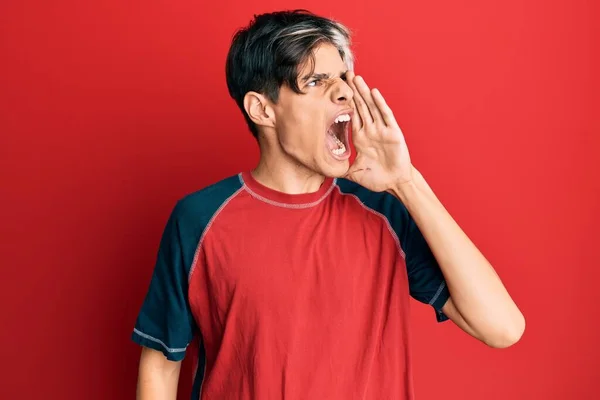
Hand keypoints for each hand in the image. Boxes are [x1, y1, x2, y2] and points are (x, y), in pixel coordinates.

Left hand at [345, 71, 414, 191]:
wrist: (395, 183)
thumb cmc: (377, 178)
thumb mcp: (354, 173)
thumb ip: (341, 170)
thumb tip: (325, 173)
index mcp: (360, 137)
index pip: (351, 115)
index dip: (345, 102)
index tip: (337, 90)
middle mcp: (370, 130)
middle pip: (360, 106)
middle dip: (353, 91)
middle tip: (345, 74)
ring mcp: (382, 130)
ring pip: (371, 107)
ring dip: (364, 93)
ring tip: (357, 78)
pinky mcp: (393, 133)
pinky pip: (385, 116)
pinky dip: (380, 104)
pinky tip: (374, 93)